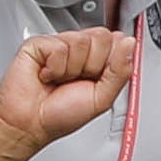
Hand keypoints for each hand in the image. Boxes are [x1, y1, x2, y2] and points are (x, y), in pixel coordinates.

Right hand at [0, 27, 132, 146]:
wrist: (30, 124)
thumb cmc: (60, 114)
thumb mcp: (103, 97)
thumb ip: (121, 70)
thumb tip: (130, 43)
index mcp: (98, 60)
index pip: (118, 41)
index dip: (112, 60)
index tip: (99, 78)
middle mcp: (79, 50)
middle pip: (102, 36)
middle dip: (94, 64)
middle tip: (77, 80)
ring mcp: (58, 45)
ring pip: (82, 40)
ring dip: (73, 68)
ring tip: (60, 79)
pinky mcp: (38, 44)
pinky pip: (59, 46)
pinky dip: (55, 67)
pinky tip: (46, 75)